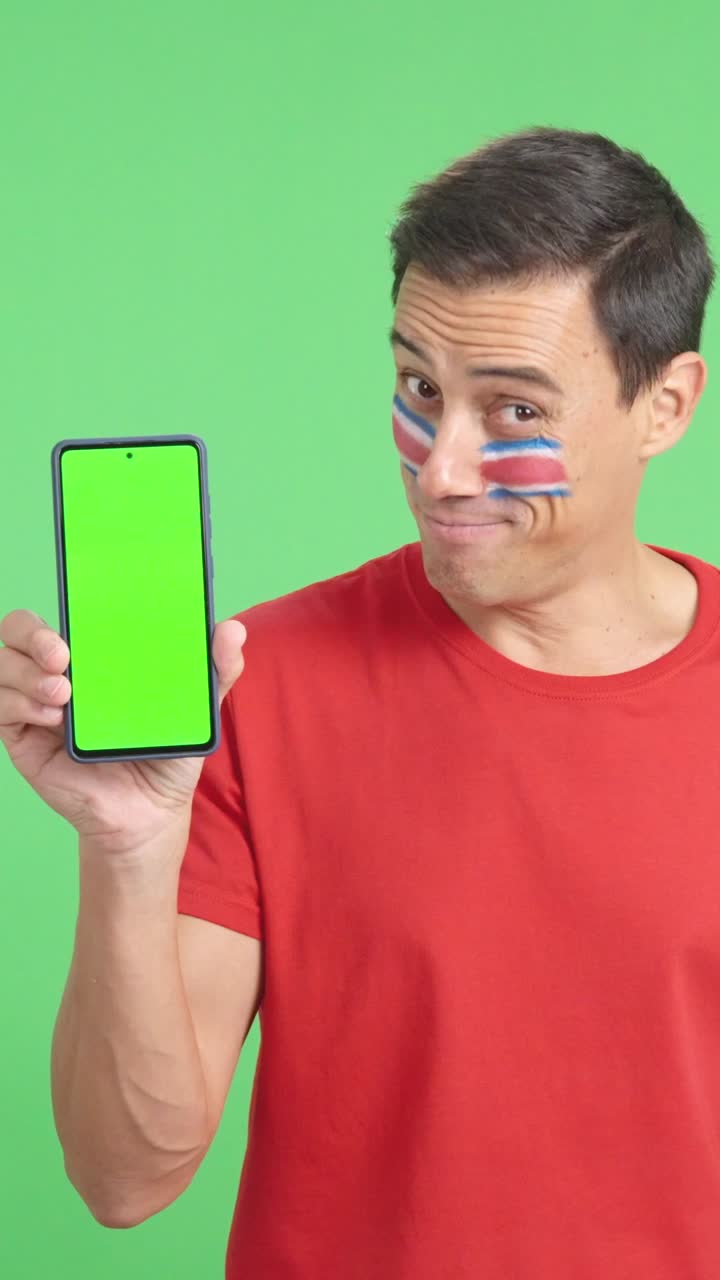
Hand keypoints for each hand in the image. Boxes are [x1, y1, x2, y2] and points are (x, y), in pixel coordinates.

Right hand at [0, 609, 246, 851]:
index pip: (65, 612)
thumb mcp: (198, 711)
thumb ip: (216, 671)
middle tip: (62, 656)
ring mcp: (36, 704)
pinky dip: (22, 705)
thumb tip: (234, 630)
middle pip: (18, 630)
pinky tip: (55, 719)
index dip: (63, 600)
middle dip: (32, 633)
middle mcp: (59, 673)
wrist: (152, 812)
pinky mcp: (23, 737)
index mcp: (95, 655)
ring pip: (3, 665)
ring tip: (64, 695)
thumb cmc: (167, 754)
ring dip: (26, 673)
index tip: (80, 608)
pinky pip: (1, 709)